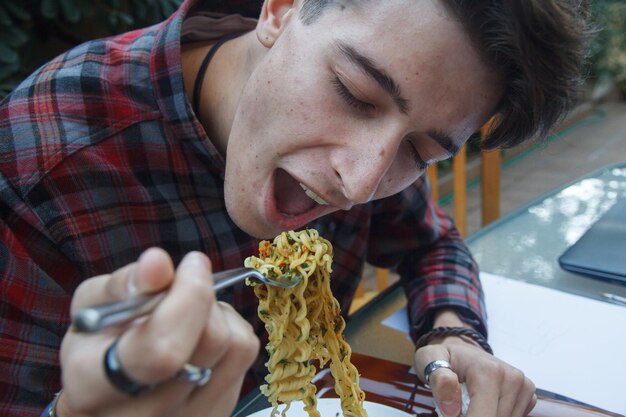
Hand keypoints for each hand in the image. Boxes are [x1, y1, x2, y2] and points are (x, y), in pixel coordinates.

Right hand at [57, 248, 259, 416]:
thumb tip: (157, 263)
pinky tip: (203, 333)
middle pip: (211, 341)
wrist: (110, 397)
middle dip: (204, 295)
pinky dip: (231, 329)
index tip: (193, 263)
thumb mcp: (93, 308)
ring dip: (219, 312)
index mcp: (97, 386)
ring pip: (236, 345)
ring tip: (190, 311)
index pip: (161, 350)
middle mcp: (147, 413)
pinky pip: (245, 355)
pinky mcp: (217, 413)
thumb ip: (124, 284)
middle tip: (188, 278)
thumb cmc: (99, 344)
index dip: (188, 297)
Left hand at [414, 335, 535, 416]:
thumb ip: (438, 380)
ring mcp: (523, 387)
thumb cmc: (445, 357)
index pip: (483, 416)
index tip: (453, 415)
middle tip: (459, 407)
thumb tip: (452, 408)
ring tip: (471, 404)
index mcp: (489, 371)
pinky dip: (497, 415)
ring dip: (484, 416)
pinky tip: (485, 405)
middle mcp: (512, 378)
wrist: (462, 349)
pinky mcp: (528, 395)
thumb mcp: (429, 359)